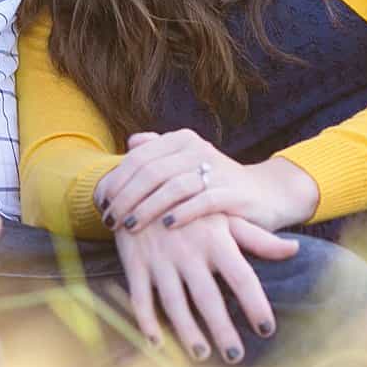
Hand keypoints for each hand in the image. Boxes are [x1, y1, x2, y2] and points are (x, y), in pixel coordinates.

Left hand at [94, 129, 318, 233]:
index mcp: (182, 140)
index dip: (116, 181)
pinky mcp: (233, 193)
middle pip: (151, 172)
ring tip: (129, 227)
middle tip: (110, 221)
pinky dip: (181, 213)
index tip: (101, 205)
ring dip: (146, 208)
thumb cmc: (217, 184)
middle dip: (125, 198)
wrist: (266, 194)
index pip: (139, 157)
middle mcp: (197, 149)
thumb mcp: (187, 164)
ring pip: (171, 186)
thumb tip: (132, 142)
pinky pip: (202, 201)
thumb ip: (159, 153)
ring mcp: (216, 169)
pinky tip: (166, 226)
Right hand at [114, 213, 298, 361]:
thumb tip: (295, 249)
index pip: (241, 277)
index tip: (267, 330)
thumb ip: (258, 238)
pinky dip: (145, 321)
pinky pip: (140, 297)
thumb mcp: (225, 217)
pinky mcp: (135, 264)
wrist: (142, 184)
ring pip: (174, 302)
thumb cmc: (193, 206)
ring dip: (187, 330)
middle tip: (236, 356)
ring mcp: (160, 259)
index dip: (254, 304)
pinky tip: (156, 343)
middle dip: (222, 329)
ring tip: (202, 355)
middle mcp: (189, 252)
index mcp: (215, 240)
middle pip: (208, 297)